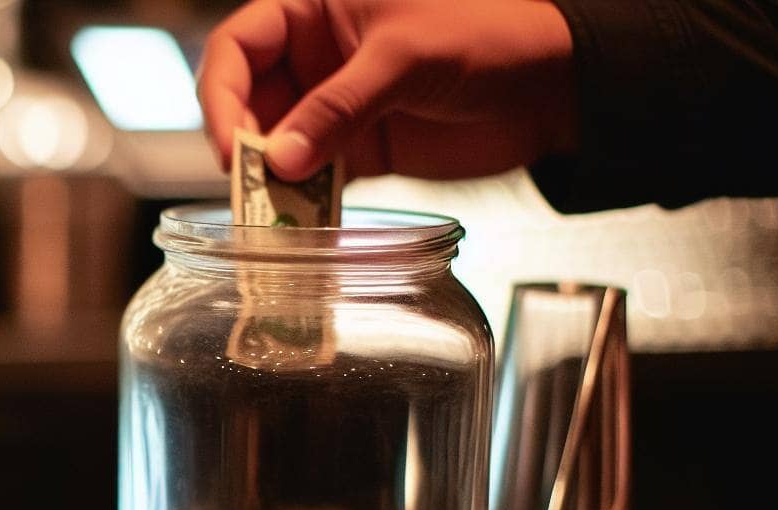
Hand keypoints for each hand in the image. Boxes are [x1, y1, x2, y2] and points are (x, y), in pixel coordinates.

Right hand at [198, 0, 578, 181]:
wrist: (555, 84)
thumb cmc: (491, 33)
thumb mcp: (406, 57)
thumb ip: (340, 105)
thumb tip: (280, 157)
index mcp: (316, 9)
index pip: (239, 46)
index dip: (222, 93)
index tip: (230, 141)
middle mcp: (316, 57)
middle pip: (247, 101)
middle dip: (242, 143)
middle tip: (247, 185)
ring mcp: (335, 106)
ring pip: (275, 145)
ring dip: (267, 180)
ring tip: (270, 211)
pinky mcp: (359, 150)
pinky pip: (312, 178)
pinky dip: (301, 201)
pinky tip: (300, 220)